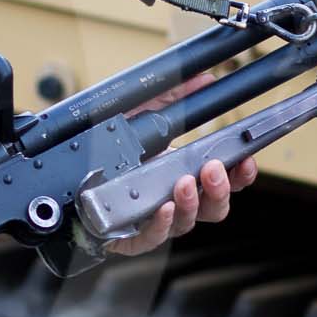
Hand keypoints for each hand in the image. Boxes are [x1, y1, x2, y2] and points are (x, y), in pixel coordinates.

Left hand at [106, 74, 257, 257]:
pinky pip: (151, 237)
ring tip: (184, 183)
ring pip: (187, 223)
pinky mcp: (129, 236)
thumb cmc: (111, 151)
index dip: (241, 175)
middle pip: (214, 208)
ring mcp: (154, 221)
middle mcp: (174, 202)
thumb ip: (173, 97)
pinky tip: (163, 208)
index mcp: (184, 177)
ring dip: (191, 204)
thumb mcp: (141, 115)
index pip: (225, 184)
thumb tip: (205, 79)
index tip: (246, 159)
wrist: (70, 176)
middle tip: (213, 168)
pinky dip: (161, 225)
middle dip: (219, 189)